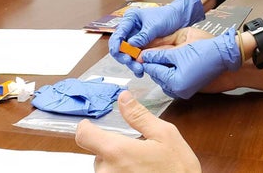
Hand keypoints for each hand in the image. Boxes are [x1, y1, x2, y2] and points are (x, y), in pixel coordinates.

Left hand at [75, 91, 200, 172]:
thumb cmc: (178, 170)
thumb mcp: (165, 135)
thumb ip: (140, 116)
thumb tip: (124, 98)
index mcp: (117, 151)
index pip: (84, 135)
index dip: (87, 127)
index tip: (92, 125)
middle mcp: (107, 171)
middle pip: (98, 153)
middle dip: (114, 149)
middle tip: (139, 152)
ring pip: (106, 168)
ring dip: (118, 165)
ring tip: (143, 168)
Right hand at [109, 0, 204, 76]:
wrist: (180, 18)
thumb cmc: (168, 16)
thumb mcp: (155, 25)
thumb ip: (143, 35)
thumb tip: (131, 44)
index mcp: (130, 20)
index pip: (118, 34)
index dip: (115, 44)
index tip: (117, 52)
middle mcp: (131, 30)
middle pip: (120, 47)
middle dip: (124, 56)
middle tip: (130, 62)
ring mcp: (137, 40)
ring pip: (128, 55)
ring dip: (132, 63)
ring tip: (139, 69)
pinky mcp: (143, 47)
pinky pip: (137, 58)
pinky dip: (138, 64)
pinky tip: (142, 70)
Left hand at [141, 28, 241, 98]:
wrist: (226, 55)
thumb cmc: (207, 52)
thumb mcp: (180, 51)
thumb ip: (160, 54)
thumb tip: (144, 56)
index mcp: (176, 83)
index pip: (154, 70)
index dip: (147, 59)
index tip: (138, 52)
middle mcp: (179, 90)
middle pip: (159, 75)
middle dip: (155, 63)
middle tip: (149, 50)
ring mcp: (185, 90)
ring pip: (166, 76)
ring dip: (163, 65)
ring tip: (163, 53)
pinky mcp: (190, 86)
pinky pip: (174, 78)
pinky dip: (172, 69)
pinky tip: (174, 59)